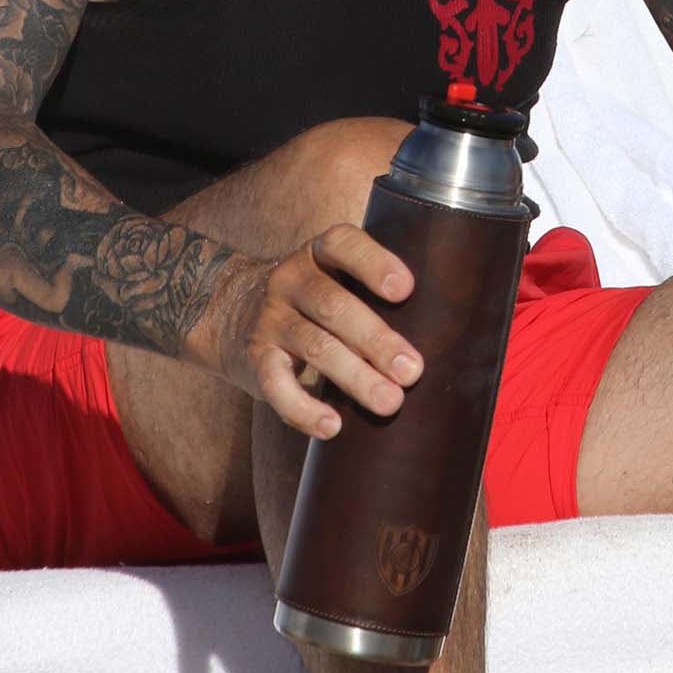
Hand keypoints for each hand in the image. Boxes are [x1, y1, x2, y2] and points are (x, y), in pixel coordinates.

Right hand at [186, 226, 420, 439]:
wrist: (228, 311)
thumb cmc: (311, 299)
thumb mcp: (332, 276)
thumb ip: (372, 291)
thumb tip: (445, 330)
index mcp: (319, 254)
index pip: (343, 246)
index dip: (374, 264)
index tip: (405, 289)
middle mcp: (291, 280)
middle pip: (334, 306)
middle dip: (377, 340)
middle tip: (413, 371)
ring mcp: (271, 319)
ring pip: (314, 347)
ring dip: (355, 376)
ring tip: (389, 402)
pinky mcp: (255, 359)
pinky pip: (276, 386)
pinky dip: (304, 409)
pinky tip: (332, 427)